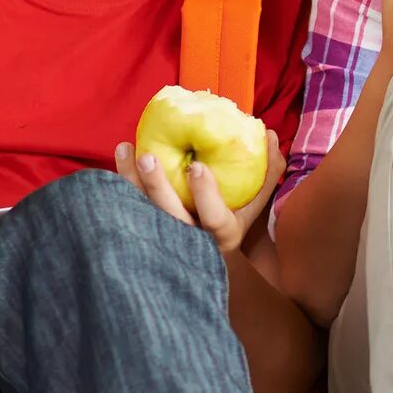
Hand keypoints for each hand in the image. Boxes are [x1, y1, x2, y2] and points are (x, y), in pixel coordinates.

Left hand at [119, 130, 284, 254]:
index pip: (214, 220)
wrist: (206, 257)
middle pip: (170, 217)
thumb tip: (271, 134)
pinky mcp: (144, 232)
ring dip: (130, 181)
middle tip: (147, 157)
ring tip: (125, 149)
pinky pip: (128, 209)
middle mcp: (192, 242)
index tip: (197, 166)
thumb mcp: (255, 202)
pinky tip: (121, 158)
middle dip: (157, 187)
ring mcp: (164, 239)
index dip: (205, 195)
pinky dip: (121, 184)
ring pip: (142, 213)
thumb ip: (267, 171)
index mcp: (223, 235)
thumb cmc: (233, 220)